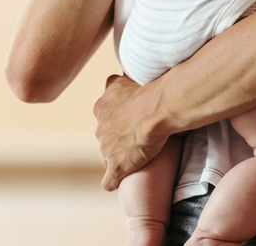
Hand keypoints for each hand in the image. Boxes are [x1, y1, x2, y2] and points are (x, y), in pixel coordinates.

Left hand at [93, 74, 169, 190]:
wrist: (155, 110)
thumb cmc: (145, 92)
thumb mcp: (125, 79)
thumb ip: (118, 81)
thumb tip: (118, 74)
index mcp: (101, 107)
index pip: (103, 116)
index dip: (117, 120)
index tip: (129, 121)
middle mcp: (99, 127)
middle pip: (105, 137)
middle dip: (116, 138)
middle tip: (135, 137)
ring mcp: (105, 148)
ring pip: (107, 156)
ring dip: (119, 157)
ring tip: (135, 157)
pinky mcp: (116, 166)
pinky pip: (109, 180)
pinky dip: (113, 181)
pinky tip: (117, 181)